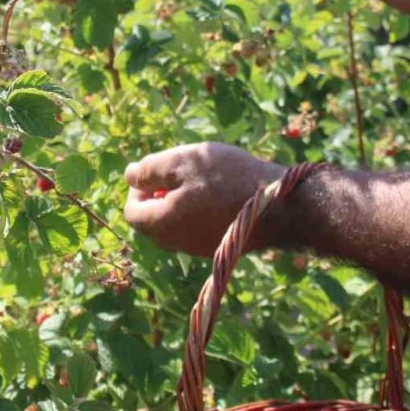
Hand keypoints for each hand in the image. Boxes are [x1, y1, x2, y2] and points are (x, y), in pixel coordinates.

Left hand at [123, 142, 286, 256]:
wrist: (280, 205)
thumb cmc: (228, 179)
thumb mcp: (183, 162)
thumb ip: (150, 169)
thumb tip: (129, 176)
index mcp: (162, 225)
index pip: (131, 212)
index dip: (138, 188)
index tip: (159, 170)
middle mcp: (176, 244)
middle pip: (152, 221)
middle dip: (158, 195)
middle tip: (180, 172)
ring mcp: (198, 248)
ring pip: (174, 225)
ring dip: (178, 202)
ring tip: (201, 180)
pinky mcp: (218, 246)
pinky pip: (195, 229)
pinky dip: (197, 211)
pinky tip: (218, 193)